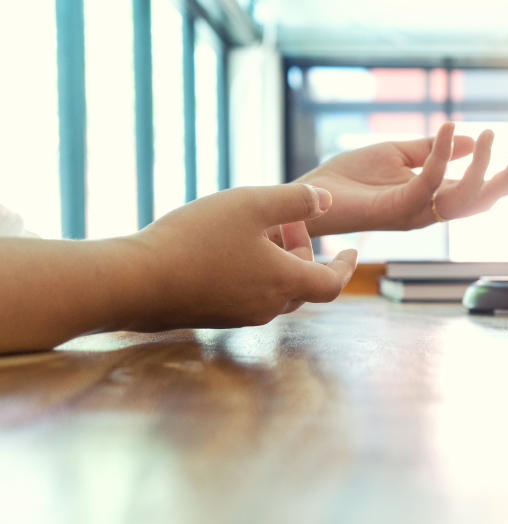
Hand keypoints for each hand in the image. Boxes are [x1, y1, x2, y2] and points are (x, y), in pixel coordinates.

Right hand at [129, 184, 357, 330]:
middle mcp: (268, 308)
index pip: (332, 284)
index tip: (350, 251)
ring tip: (255, 228)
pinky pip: (248, 295)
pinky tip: (228, 247)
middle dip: (303, 252)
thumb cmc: (195, 240)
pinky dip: (254, 273)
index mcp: (285, 283)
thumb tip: (329, 201)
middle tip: (286, 219)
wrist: (136, 282)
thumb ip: (295, 201)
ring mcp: (240, 317)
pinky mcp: (215, 317)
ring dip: (277, 261)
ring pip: (274, 290)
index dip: (345, 266)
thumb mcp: (250, 205)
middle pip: (303, 284)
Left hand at [295, 122, 507, 233]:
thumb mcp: (396, 154)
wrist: (313, 195)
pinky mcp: (397, 208)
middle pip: (480, 201)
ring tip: (489, 135)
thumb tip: (464, 139)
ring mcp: (415, 212)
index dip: (506, 181)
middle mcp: (428, 209)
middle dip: (507, 180)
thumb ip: (430, 150)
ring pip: (462, 197)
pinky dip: (440, 155)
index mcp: (431, 197)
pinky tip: (447, 127)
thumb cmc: (348, 177)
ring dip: (481, 166)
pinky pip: (428, 180)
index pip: (477, 190)